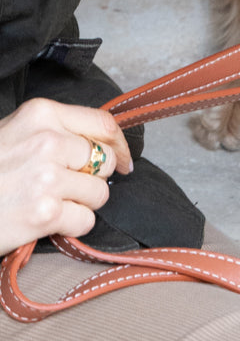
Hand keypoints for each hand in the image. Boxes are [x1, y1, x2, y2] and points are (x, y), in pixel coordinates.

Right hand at [0, 99, 131, 255]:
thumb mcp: (13, 132)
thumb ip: (55, 131)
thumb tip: (102, 144)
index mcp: (41, 114)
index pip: (104, 124)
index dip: (120, 146)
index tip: (124, 161)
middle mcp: (48, 141)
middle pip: (105, 161)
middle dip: (92, 178)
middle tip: (64, 187)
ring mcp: (47, 177)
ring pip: (99, 193)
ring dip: (81, 204)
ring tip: (48, 202)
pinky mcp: (45, 213)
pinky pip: (85, 220)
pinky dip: (70, 226)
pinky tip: (44, 221)